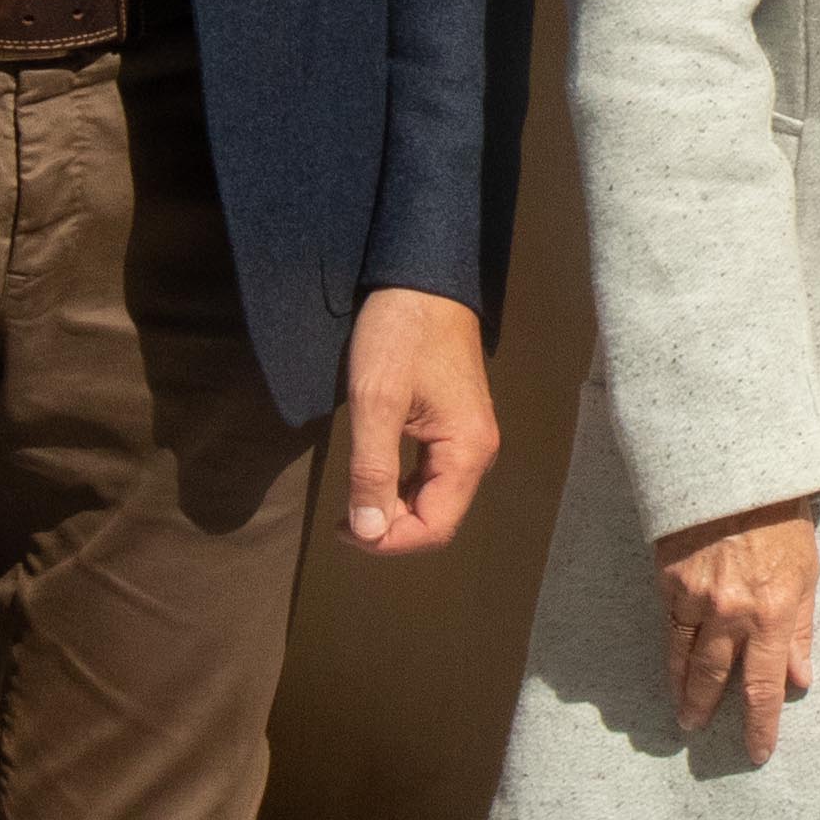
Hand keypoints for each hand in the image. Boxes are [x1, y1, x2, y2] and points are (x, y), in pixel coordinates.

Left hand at [339, 286, 499, 553]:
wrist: (423, 277)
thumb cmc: (400, 334)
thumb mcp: (376, 401)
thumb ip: (372, 470)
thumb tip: (368, 533)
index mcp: (466, 451)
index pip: (435, 527)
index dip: (389, 542)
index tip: (343, 528)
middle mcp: (477, 452)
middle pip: (438, 518)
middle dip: (390, 529)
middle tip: (341, 518)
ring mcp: (469, 438)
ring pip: (435, 499)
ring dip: (394, 510)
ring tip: (352, 503)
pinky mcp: (455, 425)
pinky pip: (432, 475)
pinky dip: (401, 488)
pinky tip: (372, 478)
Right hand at [657, 498, 819, 763]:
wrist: (735, 470)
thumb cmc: (781, 519)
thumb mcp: (807, 573)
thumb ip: (801, 630)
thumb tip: (801, 679)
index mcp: (772, 612)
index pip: (763, 687)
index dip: (759, 725)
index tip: (756, 752)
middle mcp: (731, 613)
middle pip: (714, 680)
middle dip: (706, 711)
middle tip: (697, 732)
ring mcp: (695, 598)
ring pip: (682, 659)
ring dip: (680, 690)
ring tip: (681, 711)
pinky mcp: (668, 581)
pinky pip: (668, 627)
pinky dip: (669, 651)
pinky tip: (671, 664)